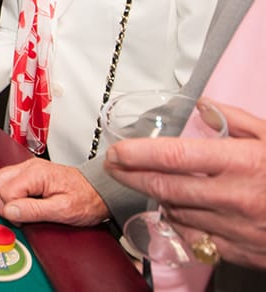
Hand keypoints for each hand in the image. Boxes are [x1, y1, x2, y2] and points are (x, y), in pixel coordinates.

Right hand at [0, 158, 109, 225]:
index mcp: (36, 174)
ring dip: (4, 198)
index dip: (11, 210)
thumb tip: (10, 210)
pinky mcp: (29, 174)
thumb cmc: (87, 199)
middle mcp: (29, 167)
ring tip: (20, 211)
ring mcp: (28, 168)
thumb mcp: (64, 210)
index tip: (23, 220)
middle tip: (18, 216)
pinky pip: (7, 181)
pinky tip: (21, 204)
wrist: (100, 191)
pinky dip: (9, 194)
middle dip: (2, 203)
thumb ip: (34, 210)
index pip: (5, 191)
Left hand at [105, 100, 265, 269]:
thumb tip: (202, 106)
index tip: (117, 149)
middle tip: (115, 165)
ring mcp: (235, 228)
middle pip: (163, 187)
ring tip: (151, 182)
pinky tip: (180, 209)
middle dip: (130, 175)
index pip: (174, 157)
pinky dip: (179, 222)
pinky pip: (193, 237)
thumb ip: (237, 121)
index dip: (137, 153)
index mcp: (243, 164)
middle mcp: (235, 197)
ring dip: (157, 197)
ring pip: (175, 212)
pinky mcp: (238, 252)